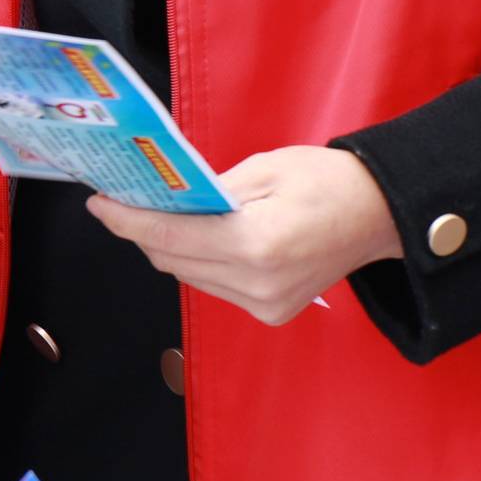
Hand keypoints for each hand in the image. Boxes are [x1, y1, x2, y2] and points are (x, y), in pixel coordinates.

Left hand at [86, 146, 400, 326]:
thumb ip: (209, 189)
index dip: (127, 220)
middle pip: (172, 260)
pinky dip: (197, 261)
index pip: (170, 235)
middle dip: (142, 230)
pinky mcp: (272, 311)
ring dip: (168, 247)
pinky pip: (214, 285)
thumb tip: (164, 199)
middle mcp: (257, 284)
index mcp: (256, 244)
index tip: (99, 203)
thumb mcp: (263, 168)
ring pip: (189, 276)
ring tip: (152, 214)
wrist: (381, 214)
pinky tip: (194, 236)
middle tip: (121, 200)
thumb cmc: (328, 181)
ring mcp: (265, 304)